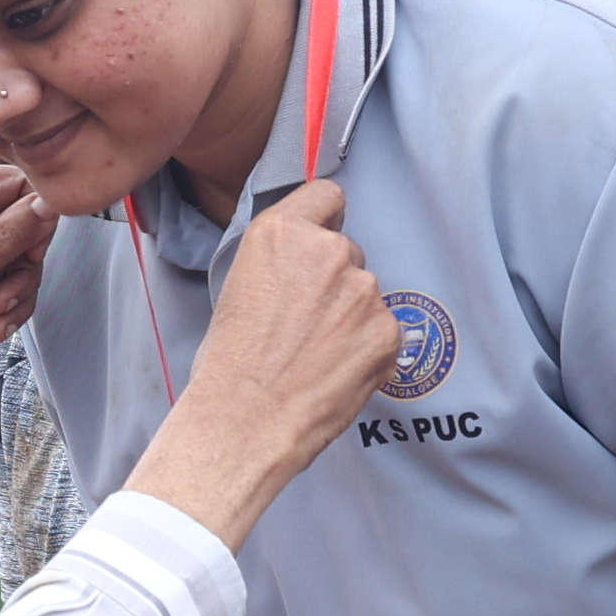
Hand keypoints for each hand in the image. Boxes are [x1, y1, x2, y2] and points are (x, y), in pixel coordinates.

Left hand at [0, 161, 62, 389]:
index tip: (30, 259)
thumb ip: (10, 236)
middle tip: (3, 301)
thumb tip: (51, 205)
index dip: (35, 224)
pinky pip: (0, 283)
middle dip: (22, 272)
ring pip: (16, 262)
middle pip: (23, 229)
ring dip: (12, 298)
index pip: (19, 187)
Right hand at [122, 178, 397, 553]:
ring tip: (316, 355)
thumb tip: (303, 266)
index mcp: (282, 231)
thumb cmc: (228, 362)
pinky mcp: (387, 330)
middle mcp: (328, 250)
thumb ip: (281, 261)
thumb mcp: (239, 284)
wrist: (244, 420)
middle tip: (306, 322)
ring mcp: (363, 290)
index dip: (325, 220)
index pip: (328, 195)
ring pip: (366, 294)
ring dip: (351, 316)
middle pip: (347, 251)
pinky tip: (335, 372)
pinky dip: (366, 349)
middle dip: (335, 280)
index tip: (320, 242)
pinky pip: (383, 330)